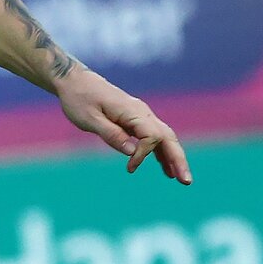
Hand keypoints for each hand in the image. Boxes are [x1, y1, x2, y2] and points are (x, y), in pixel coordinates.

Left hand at [56, 65, 191, 183]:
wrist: (75, 82)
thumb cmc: (80, 100)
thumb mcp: (90, 120)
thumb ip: (111, 135)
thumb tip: (132, 152)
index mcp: (133, 111)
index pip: (151, 137)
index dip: (144, 155)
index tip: (129, 169)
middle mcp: (142, 112)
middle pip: (168, 137)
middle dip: (178, 159)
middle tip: (186, 181)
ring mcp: (140, 116)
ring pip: (164, 138)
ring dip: (174, 158)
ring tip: (181, 179)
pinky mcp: (135, 120)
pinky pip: (154, 138)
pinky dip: (161, 153)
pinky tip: (166, 169)